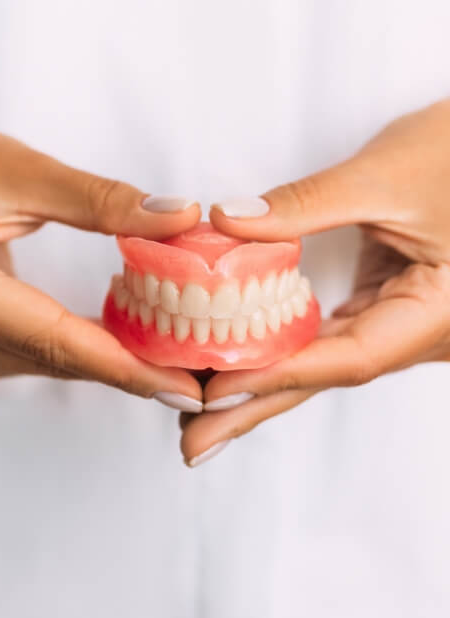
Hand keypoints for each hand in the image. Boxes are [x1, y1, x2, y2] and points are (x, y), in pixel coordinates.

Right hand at [0, 116, 201, 408]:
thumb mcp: (10, 173)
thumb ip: (97, 201)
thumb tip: (179, 217)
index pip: (61, 344)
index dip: (130, 371)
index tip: (189, 389)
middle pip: (64, 362)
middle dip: (138, 370)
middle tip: (205, 369)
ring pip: (53, 362)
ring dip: (115, 359)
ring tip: (178, 351)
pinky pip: (37, 351)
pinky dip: (85, 345)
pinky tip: (124, 332)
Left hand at [181, 98, 449, 463]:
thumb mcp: (383, 175)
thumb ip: (305, 203)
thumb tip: (227, 220)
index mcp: (440, 310)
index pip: (351, 356)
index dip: (280, 374)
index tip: (215, 389)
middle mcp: (425, 331)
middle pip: (330, 374)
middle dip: (258, 406)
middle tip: (193, 441)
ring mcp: (406, 322)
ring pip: (327, 361)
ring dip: (265, 383)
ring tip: (204, 410)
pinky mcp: (389, 305)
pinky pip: (332, 337)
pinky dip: (285, 349)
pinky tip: (245, 361)